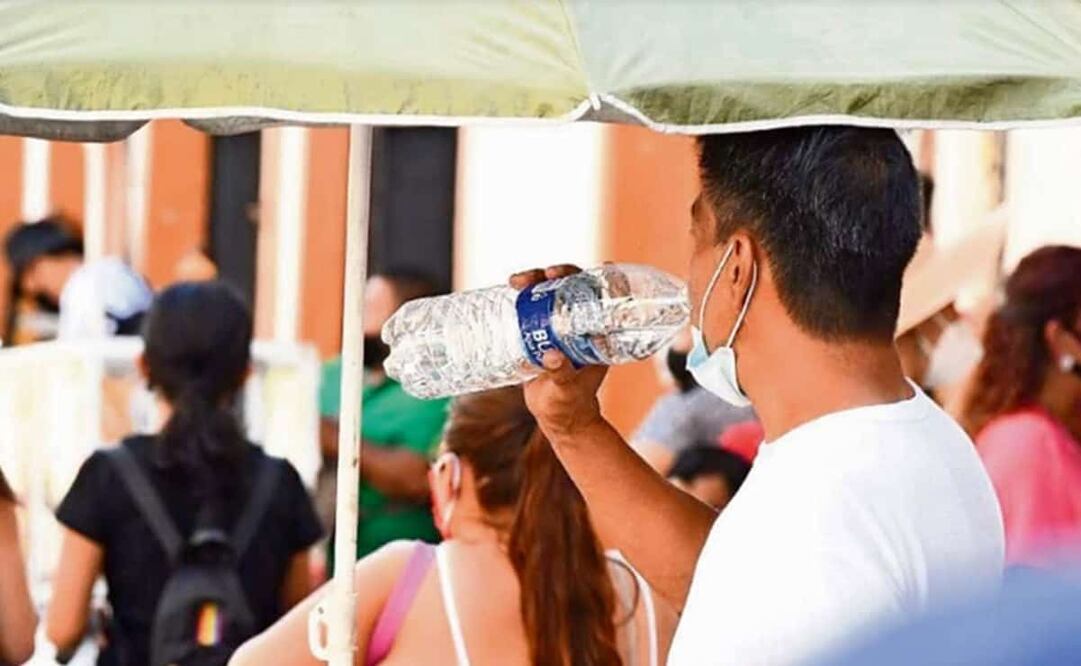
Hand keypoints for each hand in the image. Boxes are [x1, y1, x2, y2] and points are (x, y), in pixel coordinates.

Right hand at [510, 265, 609, 443]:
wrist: (558, 417)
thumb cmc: (570, 403)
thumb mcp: (567, 388)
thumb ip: (561, 373)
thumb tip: (551, 356)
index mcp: (596, 332)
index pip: (596, 296)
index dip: (588, 277)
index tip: (575, 273)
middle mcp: (580, 324)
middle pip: (571, 288)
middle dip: (555, 274)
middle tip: (540, 275)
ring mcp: (559, 327)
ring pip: (549, 294)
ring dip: (534, 281)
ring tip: (516, 282)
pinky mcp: (540, 333)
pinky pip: (532, 308)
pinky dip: (522, 296)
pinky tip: (511, 289)